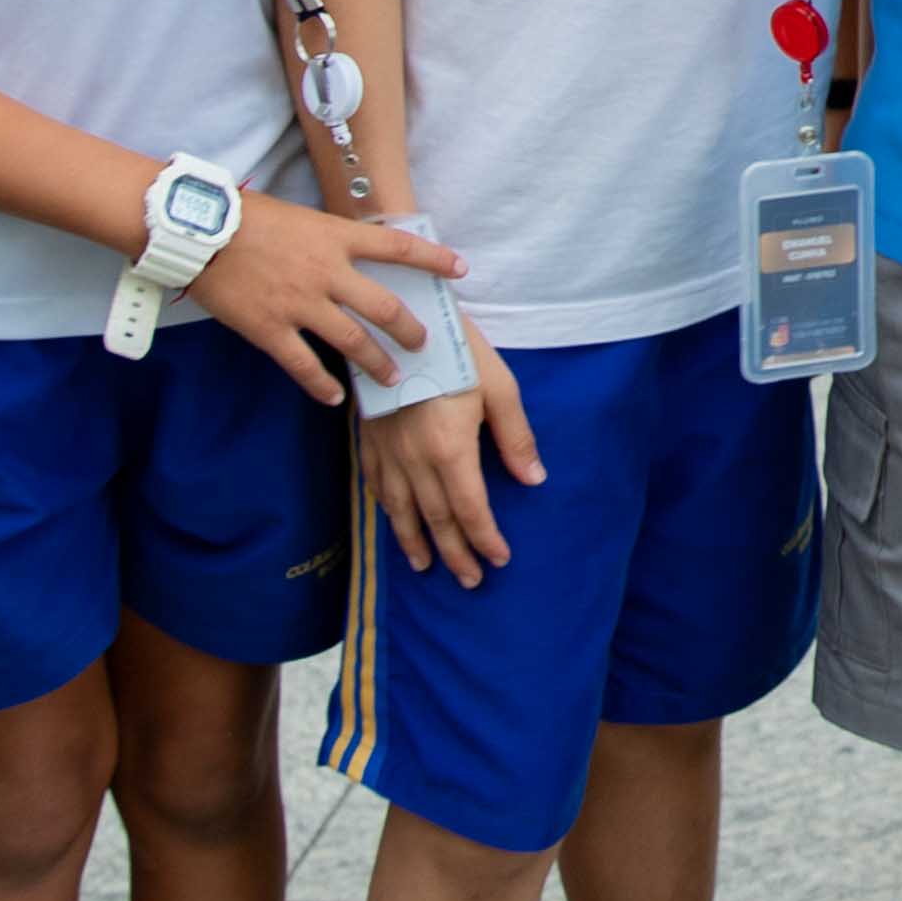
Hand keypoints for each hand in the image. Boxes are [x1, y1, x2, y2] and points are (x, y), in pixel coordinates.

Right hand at [187, 190, 461, 402]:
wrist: (198, 230)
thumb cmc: (245, 216)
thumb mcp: (300, 218)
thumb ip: (329, 240)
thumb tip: (352, 256)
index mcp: (336, 237)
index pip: (398, 246)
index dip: (433, 259)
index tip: (460, 269)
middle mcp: (327, 272)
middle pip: (385, 308)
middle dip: (410, 331)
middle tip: (423, 345)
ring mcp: (301, 304)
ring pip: (353, 342)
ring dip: (378, 364)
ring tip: (393, 379)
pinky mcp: (270, 329)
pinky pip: (304, 365)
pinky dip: (322, 385)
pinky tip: (335, 397)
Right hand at [364, 348, 544, 583]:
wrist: (397, 320)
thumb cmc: (457, 349)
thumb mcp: (499, 386)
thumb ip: (515, 436)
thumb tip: (533, 479)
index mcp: (450, 449)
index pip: (470, 510)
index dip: (485, 539)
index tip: (499, 559)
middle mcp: (414, 459)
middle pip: (437, 519)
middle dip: (455, 553)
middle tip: (470, 580)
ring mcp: (387, 451)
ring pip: (400, 510)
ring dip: (415, 542)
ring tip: (426, 567)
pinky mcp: (368, 438)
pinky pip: (374, 486)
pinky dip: (386, 511)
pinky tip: (394, 522)